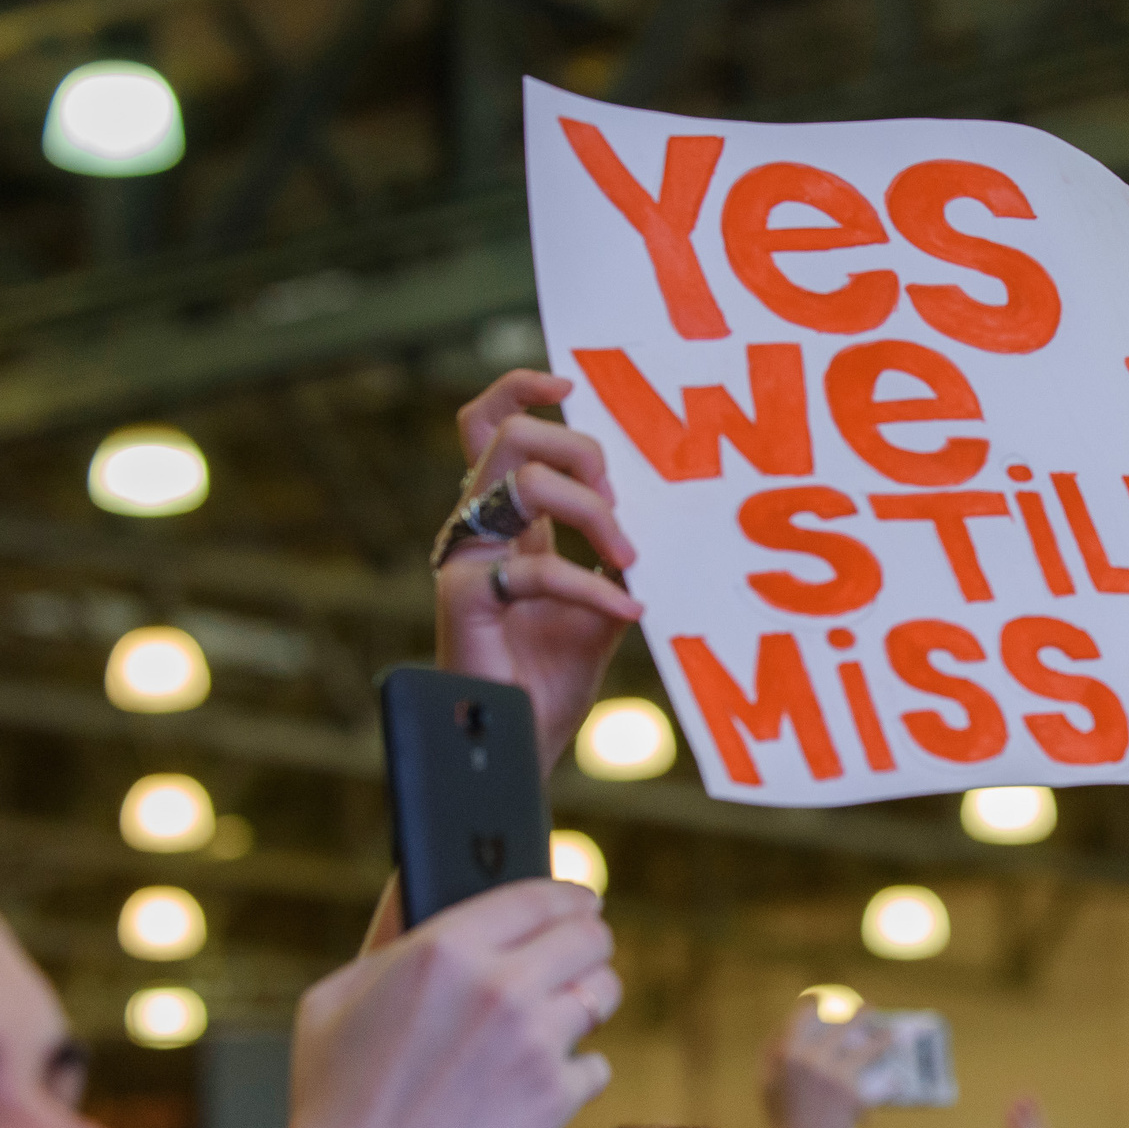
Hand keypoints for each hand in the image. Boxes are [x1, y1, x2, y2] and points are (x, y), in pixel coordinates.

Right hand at [282, 878, 619, 1127]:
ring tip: (558, 1020)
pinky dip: (573, 1075)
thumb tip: (413, 874)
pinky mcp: (555, 1097)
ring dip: (587, 1003)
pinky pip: (597, 1064)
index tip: (583, 902)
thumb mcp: (334, 999)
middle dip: (585, 947)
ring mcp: (533, 1043)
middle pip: (589, 936)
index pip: (540, 895)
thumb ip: (388, 932)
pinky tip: (533, 1087)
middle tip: (574, 961)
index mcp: (442, 951)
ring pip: (604, 993)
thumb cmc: (335, 1102)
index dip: (569, 896)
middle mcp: (498, 987)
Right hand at [438, 370, 643, 772]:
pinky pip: (535, 566)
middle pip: (512, 435)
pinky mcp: (463, 596)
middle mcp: (480, 528)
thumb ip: (616, 555)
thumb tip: (665, 513)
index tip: (570, 386)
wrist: (519, 742)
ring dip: (594, 512)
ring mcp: (466, 558)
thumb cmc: (553, 676)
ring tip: (632, 559)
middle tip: (621, 508)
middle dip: (581, 453)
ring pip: (523, 481)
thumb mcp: (604, 603)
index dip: (520, 389)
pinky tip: (628, 611)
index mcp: (508, 519)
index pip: (491, 425)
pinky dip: (594, 587)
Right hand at [761, 995, 889, 1127]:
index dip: (815, 1002)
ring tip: (895, 1034)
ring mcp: (833, 1077)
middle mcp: (809, 1060)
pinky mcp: (852, 1096)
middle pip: (842, 1026)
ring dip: (884, 1039)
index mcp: (785, 1054)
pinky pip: (877, 1084)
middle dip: (861, 1014)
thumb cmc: (783, 1117)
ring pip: (867, 1049)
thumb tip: (789, 1022)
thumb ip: (774, 1052)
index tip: (825, 998)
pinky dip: (890, 1083)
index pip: (803, 1015)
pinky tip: (899, 1079)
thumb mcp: (768, 1082)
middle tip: (872, 1007)